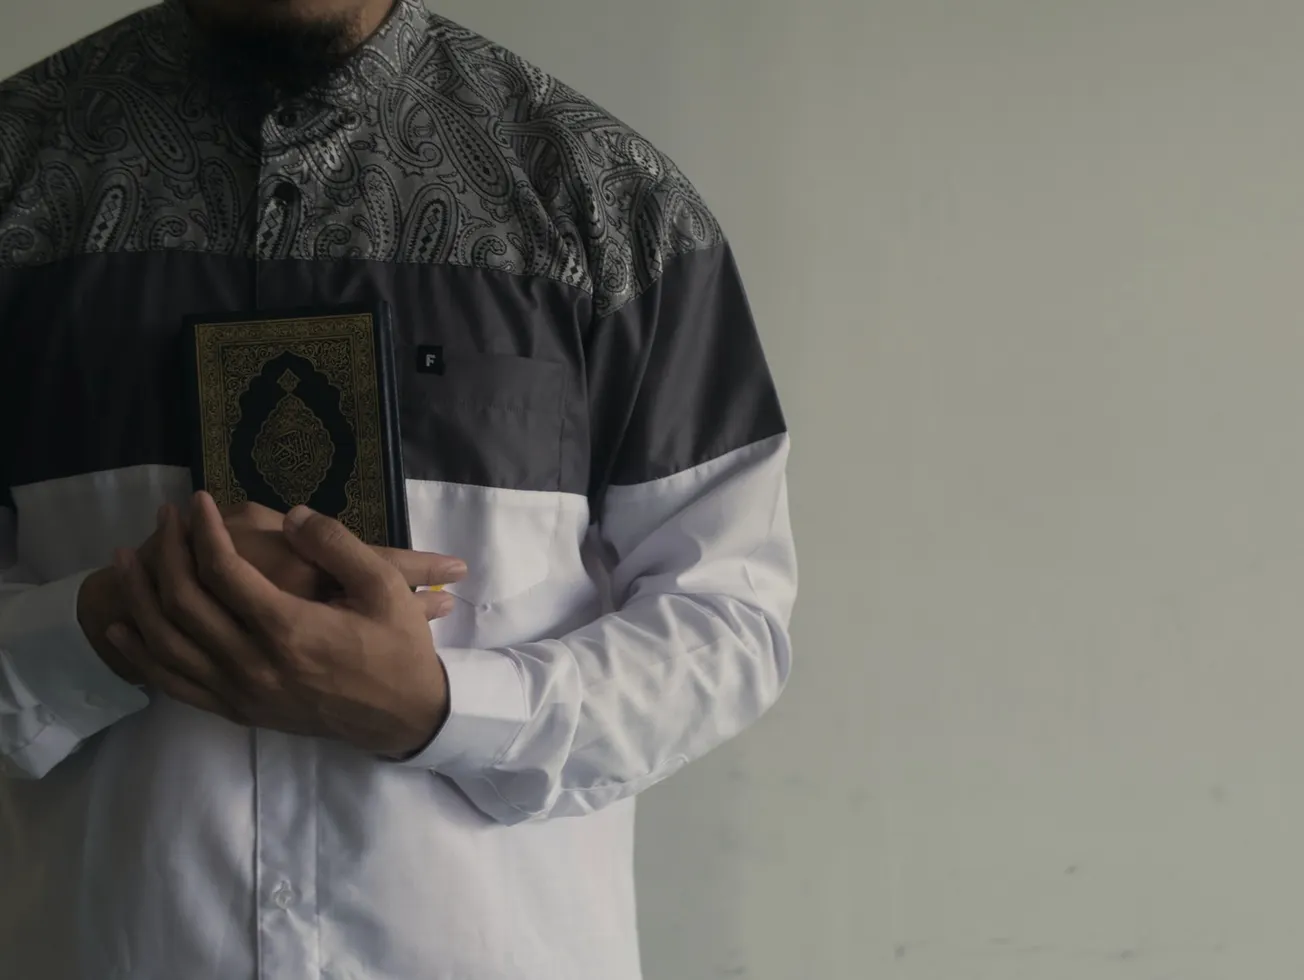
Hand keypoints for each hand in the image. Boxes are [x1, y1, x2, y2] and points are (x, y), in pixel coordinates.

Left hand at [107, 493, 454, 756]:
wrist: (401, 717)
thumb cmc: (397, 648)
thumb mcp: (385, 588)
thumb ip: (337, 546)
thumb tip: (292, 515)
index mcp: (290, 629)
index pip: (224, 570)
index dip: (203, 529)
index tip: (197, 500)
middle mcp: (253, 663)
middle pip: (184, 602)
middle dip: (167, 551)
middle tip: (164, 517)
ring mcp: (241, 691)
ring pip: (166, 643)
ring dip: (139, 596)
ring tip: (128, 558)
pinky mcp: (238, 710)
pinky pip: (175, 683)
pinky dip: (142, 653)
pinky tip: (125, 627)